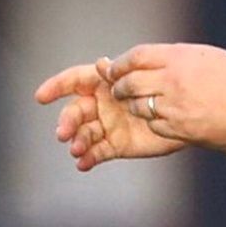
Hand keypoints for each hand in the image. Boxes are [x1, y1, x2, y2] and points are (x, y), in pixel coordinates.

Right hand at [34, 57, 186, 170]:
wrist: (184, 114)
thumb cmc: (163, 89)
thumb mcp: (142, 77)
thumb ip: (119, 73)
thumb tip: (101, 63)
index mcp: (103, 84)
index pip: (74, 81)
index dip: (56, 86)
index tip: (41, 96)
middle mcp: (100, 105)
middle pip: (75, 111)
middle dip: (67, 122)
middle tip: (63, 133)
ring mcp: (106, 126)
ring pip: (83, 134)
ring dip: (77, 142)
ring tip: (77, 149)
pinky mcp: (115, 145)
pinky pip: (97, 152)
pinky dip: (88, 158)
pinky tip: (83, 163)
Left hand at [103, 43, 225, 148]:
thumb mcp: (204, 56)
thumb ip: (174, 58)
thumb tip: (148, 62)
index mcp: (178, 58)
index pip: (135, 57)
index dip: (120, 64)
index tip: (113, 70)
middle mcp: (172, 80)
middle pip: (130, 83)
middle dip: (120, 88)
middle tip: (119, 91)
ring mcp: (175, 107)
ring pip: (139, 107)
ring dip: (135, 106)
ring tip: (141, 105)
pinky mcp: (180, 129)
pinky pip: (154, 125)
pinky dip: (154, 122)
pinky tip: (163, 119)